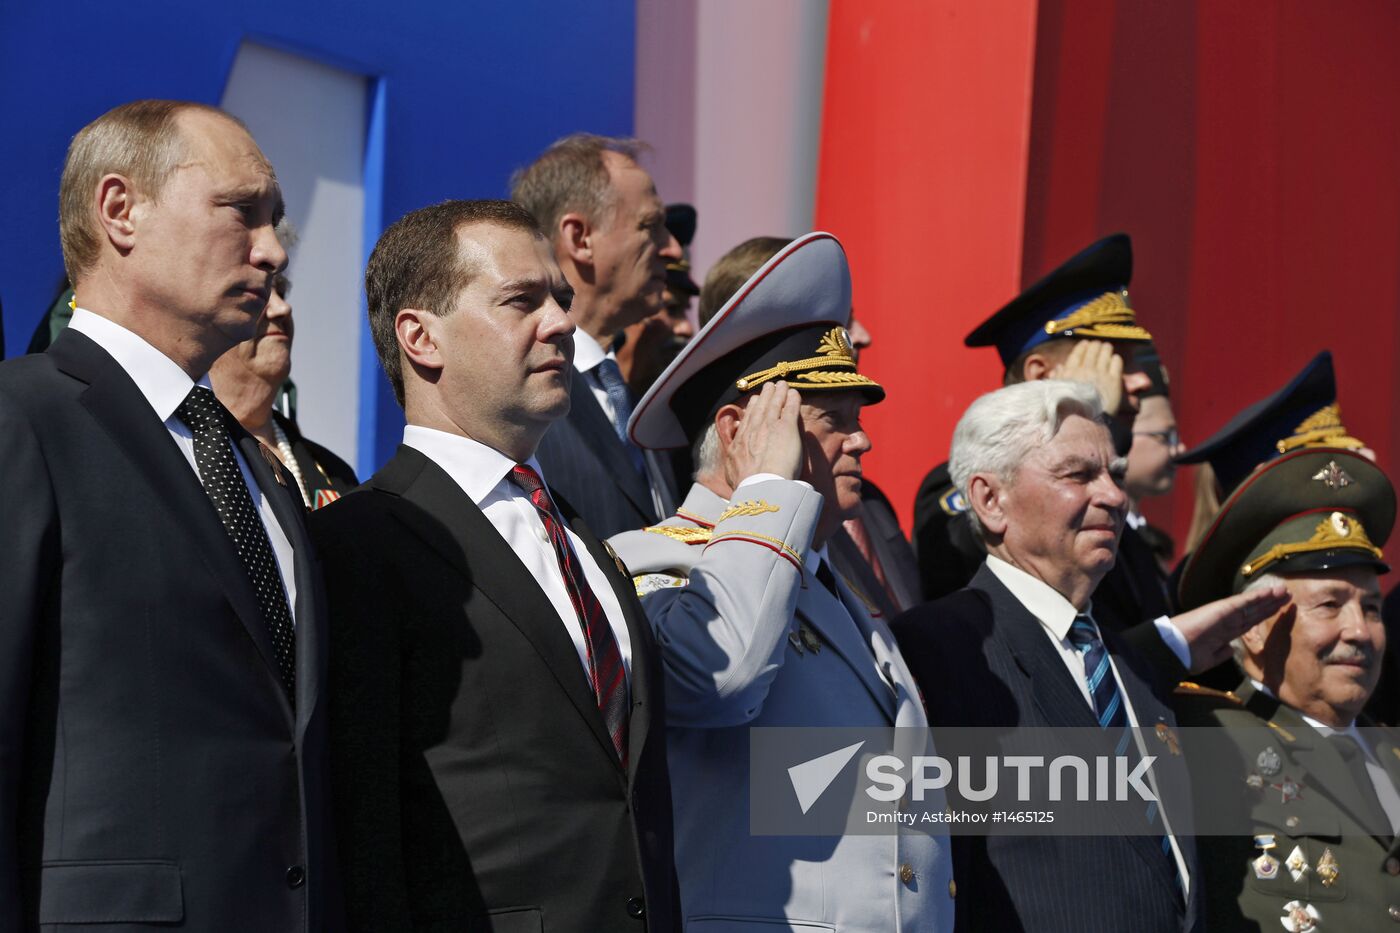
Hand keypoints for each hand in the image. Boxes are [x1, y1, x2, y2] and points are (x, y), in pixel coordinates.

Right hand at [722, 381, 802, 485]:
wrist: (760, 486)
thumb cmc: (747, 485)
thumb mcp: (731, 471)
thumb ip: (732, 460)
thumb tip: (732, 455)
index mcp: (740, 441)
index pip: (747, 420)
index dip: (752, 409)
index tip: (755, 401)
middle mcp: (754, 430)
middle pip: (760, 408)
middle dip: (765, 396)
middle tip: (769, 386)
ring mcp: (769, 426)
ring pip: (774, 404)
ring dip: (778, 392)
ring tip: (781, 384)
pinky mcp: (786, 428)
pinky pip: (789, 408)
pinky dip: (792, 399)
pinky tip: (794, 392)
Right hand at [1049, 340, 1122, 414]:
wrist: (1084, 423)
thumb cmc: (1067, 410)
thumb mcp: (1055, 393)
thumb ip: (1057, 378)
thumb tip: (1058, 367)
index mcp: (1071, 372)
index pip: (1078, 352)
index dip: (1083, 346)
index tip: (1086, 343)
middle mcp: (1086, 369)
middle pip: (1093, 350)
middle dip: (1096, 345)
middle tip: (1098, 345)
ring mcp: (1101, 374)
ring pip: (1105, 352)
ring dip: (1106, 349)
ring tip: (1107, 348)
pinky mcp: (1114, 380)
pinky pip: (1116, 362)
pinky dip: (1115, 359)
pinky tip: (1114, 360)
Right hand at [1170, 583, 1290, 672]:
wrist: (1173, 650)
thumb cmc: (1185, 655)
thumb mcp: (1209, 659)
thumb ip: (1222, 653)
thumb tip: (1231, 649)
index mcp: (1223, 633)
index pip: (1248, 622)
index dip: (1263, 616)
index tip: (1277, 611)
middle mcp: (1226, 622)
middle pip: (1254, 612)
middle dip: (1270, 604)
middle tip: (1286, 596)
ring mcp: (1225, 614)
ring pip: (1252, 605)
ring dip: (1269, 598)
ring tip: (1284, 591)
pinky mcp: (1223, 609)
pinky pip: (1244, 602)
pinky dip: (1258, 596)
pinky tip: (1271, 592)